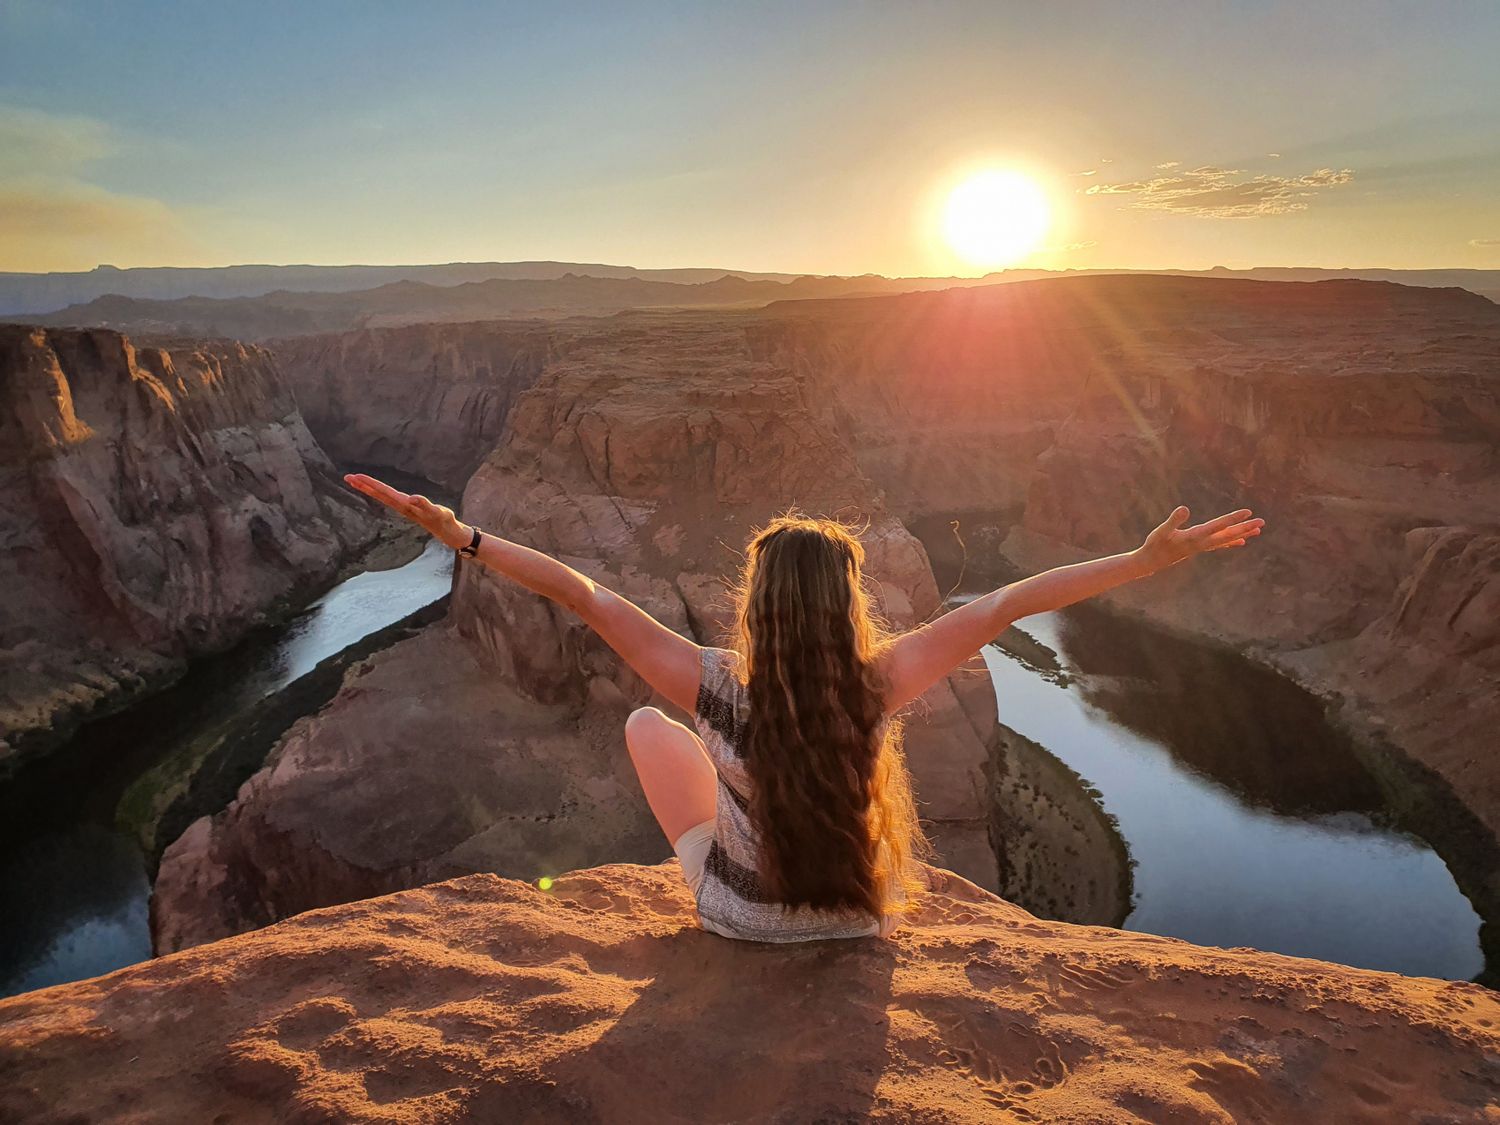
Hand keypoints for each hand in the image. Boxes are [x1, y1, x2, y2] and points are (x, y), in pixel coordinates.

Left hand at [343, 473, 470, 549]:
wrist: (447, 532)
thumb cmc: (443, 521)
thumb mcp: (437, 512)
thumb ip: (425, 505)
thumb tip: (412, 498)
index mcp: (406, 505)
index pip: (385, 492)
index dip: (371, 484)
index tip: (357, 477)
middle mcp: (402, 506)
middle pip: (379, 494)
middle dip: (364, 485)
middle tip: (348, 477)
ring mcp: (404, 507)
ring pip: (382, 496)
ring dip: (369, 489)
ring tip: (355, 481)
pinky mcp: (408, 507)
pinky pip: (390, 498)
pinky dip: (380, 492)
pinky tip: (375, 489)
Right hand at [1134, 505, 1263, 574]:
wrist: (1151, 563)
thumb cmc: (1155, 545)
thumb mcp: (1162, 531)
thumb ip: (1174, 520)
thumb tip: (1184, 508)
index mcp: (1195, 536)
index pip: (1218, 526)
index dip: (1233, 519)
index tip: (1248, 512)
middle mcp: (1202, 543)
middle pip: (1228, 534)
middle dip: (1245, 528)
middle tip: (1262, 522)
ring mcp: (1202, 546)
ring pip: (1226, 540)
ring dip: (1242, 535)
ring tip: (1258, 531)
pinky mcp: (1199, 548)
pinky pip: (1220, 544)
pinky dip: (1231, 542)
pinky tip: (1241, 541)